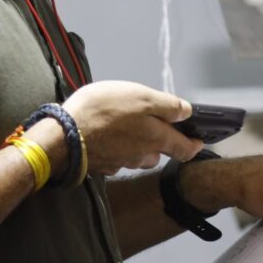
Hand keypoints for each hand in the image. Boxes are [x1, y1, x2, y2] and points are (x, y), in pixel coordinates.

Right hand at [63, 80, 202, 174]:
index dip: (194, 144)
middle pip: (159, 152)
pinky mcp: (101, 164)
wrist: (63, 135)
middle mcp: (142, 156)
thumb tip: (187, 112)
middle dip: (161, 142)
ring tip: (127, 128)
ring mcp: (120, 163)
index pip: (185, 150)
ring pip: (137, 156)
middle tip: (154, 125)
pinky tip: (106, 136)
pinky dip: (116, 149)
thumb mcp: (142, 98)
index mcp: (157, 139)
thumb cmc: (104, 112)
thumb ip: (168, 106)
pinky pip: (115, 157)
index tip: (198, 140)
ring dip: (138, 146)